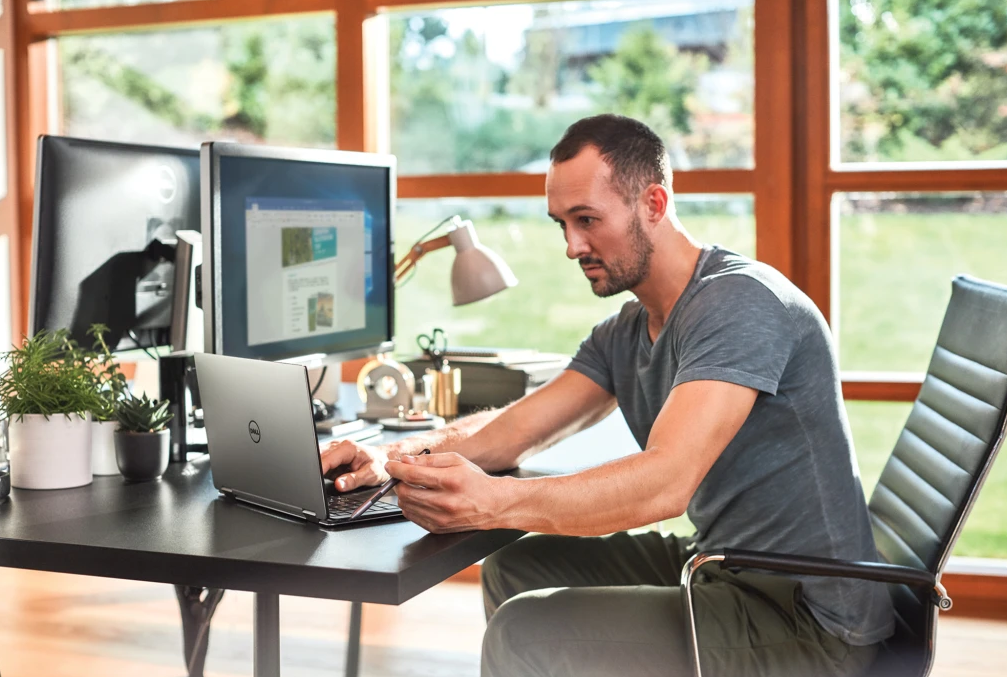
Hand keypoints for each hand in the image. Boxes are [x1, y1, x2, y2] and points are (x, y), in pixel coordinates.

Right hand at [320, 440, 395, 491]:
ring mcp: (334, 450)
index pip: (328, 458)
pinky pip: (322, 462)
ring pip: (318, 458)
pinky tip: (329, 476)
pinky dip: (322, 470)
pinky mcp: (332, 457)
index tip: (315, 479)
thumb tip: (339, 485)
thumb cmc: (379, 464)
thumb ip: (354, 480)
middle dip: (316, 469)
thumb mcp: (370, 475)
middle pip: (319, 456)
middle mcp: (339, 446)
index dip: (320, 468)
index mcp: (348, 448)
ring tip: (328, 479)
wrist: (383, 459)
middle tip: (318, 483)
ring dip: (319, 470)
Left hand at [385, 452, 503, 533]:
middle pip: (405, 493)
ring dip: (404, 494)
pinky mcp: (437, 528)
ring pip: (406, 506)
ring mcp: (441, 518)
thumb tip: (405, 461)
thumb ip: (428, 459)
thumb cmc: (475, 481)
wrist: (493, 505)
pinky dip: (411, 506)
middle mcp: (445, 502)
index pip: (413, 475)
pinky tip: (421, 499)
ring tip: (415, 487)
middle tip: (403, 476)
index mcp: (450, 481)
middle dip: (398, 482)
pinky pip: (412, 516)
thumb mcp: (456, 461)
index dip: (396, 469)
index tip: (390, 465)